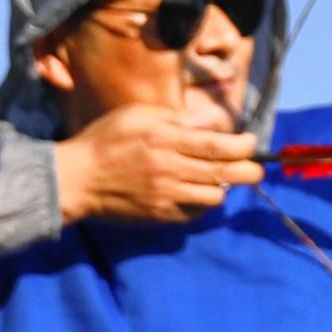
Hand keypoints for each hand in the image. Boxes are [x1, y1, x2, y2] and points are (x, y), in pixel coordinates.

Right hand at [57, 106, 260, 222]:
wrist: (77, 180)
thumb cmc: (106, 140)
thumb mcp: (138, 115)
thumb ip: (177, 117)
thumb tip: (210, 122)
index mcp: (166, 141)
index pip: (218, 146)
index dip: (243, 146)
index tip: (250, 141)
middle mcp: (170, 170)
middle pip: (226, 174)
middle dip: (249, 170)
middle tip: (254, 166)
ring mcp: (167, 197)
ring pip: (215, 197)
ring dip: (223, 186)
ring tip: (219, 177)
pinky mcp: (161, 216)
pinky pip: (196, 213)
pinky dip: (203, 202)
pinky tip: (196, 191)